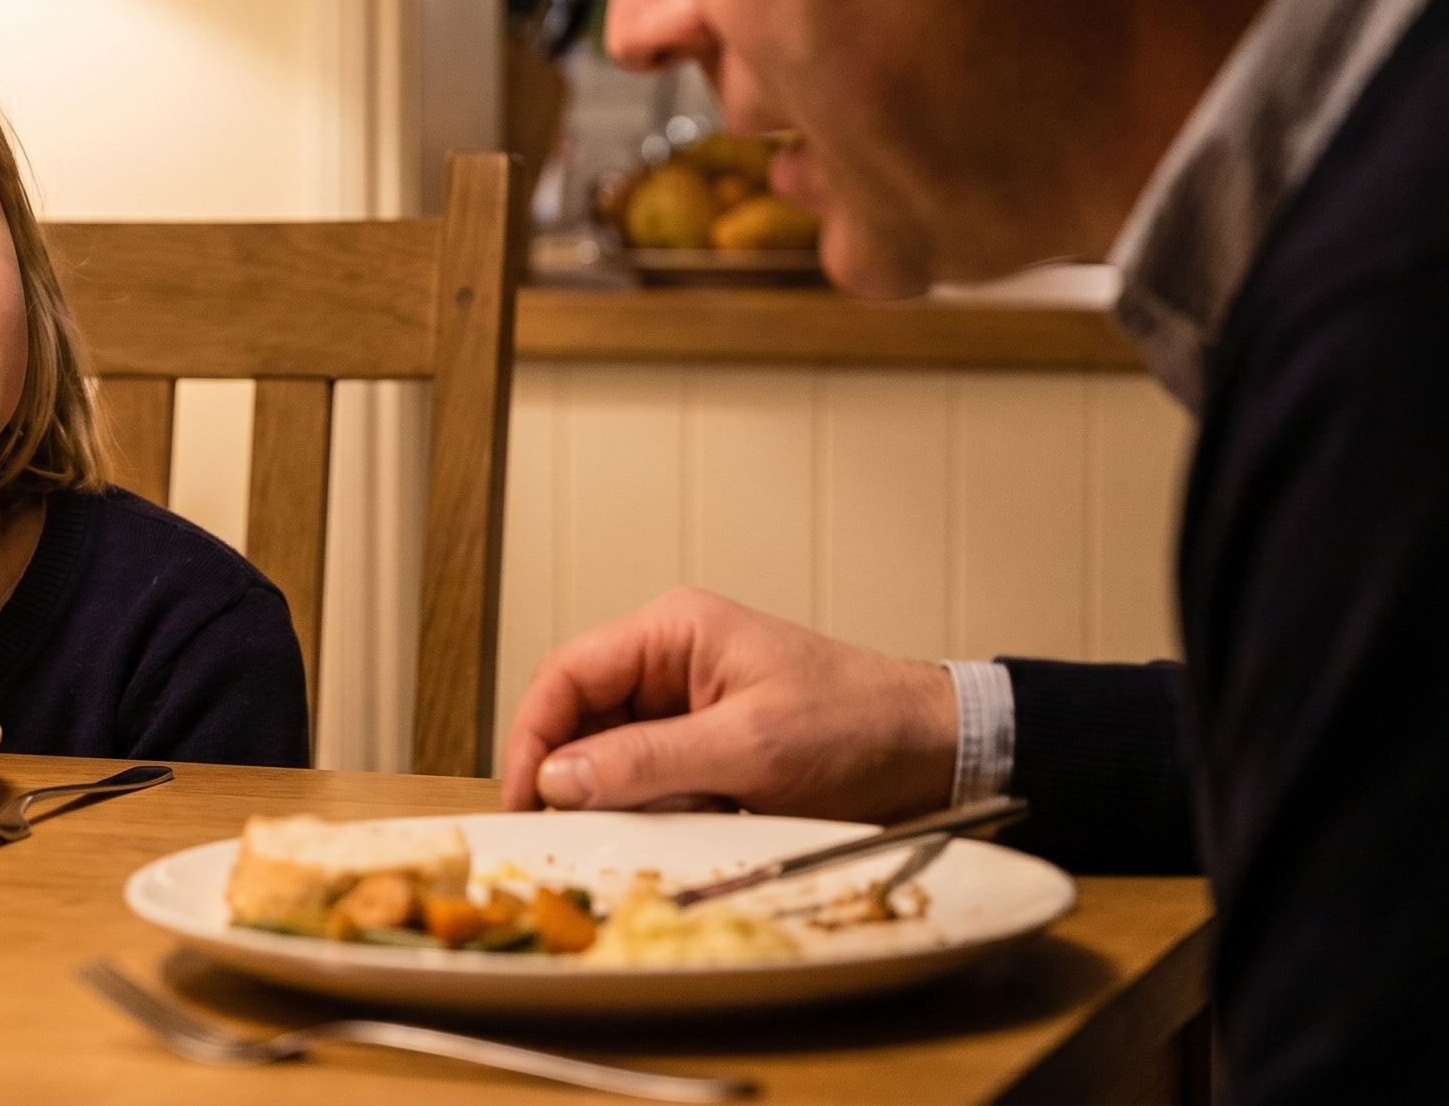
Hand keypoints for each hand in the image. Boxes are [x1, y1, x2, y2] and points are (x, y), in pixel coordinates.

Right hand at [499, 587, 959, 824]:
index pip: (567, 675)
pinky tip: (678, 826)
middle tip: (561, 832)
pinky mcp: (707, 743)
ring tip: (637, 828)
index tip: (523, 799)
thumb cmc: (860, 727)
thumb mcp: (751, 747)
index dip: (533, 737)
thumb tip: (560, 779)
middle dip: (569, 773)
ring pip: (610, 752)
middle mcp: (671, 659)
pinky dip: (651, 807)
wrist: (941, 753)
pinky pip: (650, 776)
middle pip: (579, 714)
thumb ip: (648, 761)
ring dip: (616, 795)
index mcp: (674, 630)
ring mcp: (687, 702)